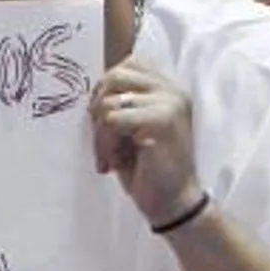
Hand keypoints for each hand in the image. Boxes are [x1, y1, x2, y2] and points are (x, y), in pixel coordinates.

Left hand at [88, 61, 203, 229]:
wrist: (174, 205)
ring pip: (109, 101)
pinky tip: (115, 164)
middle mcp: (173, 91)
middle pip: (114, 76)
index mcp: (169, 89)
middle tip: (103, 143)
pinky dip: (105, 144)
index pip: (127, 65)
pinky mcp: (161, 122)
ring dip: (100, 134)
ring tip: (112, 157)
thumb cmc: (151, 172)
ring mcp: (169, 104)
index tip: (104, 123)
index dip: (106, 90)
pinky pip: (112, 120)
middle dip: (98, 109)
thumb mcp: (134, 129)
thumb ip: (123, 104)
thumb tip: (95, 90)